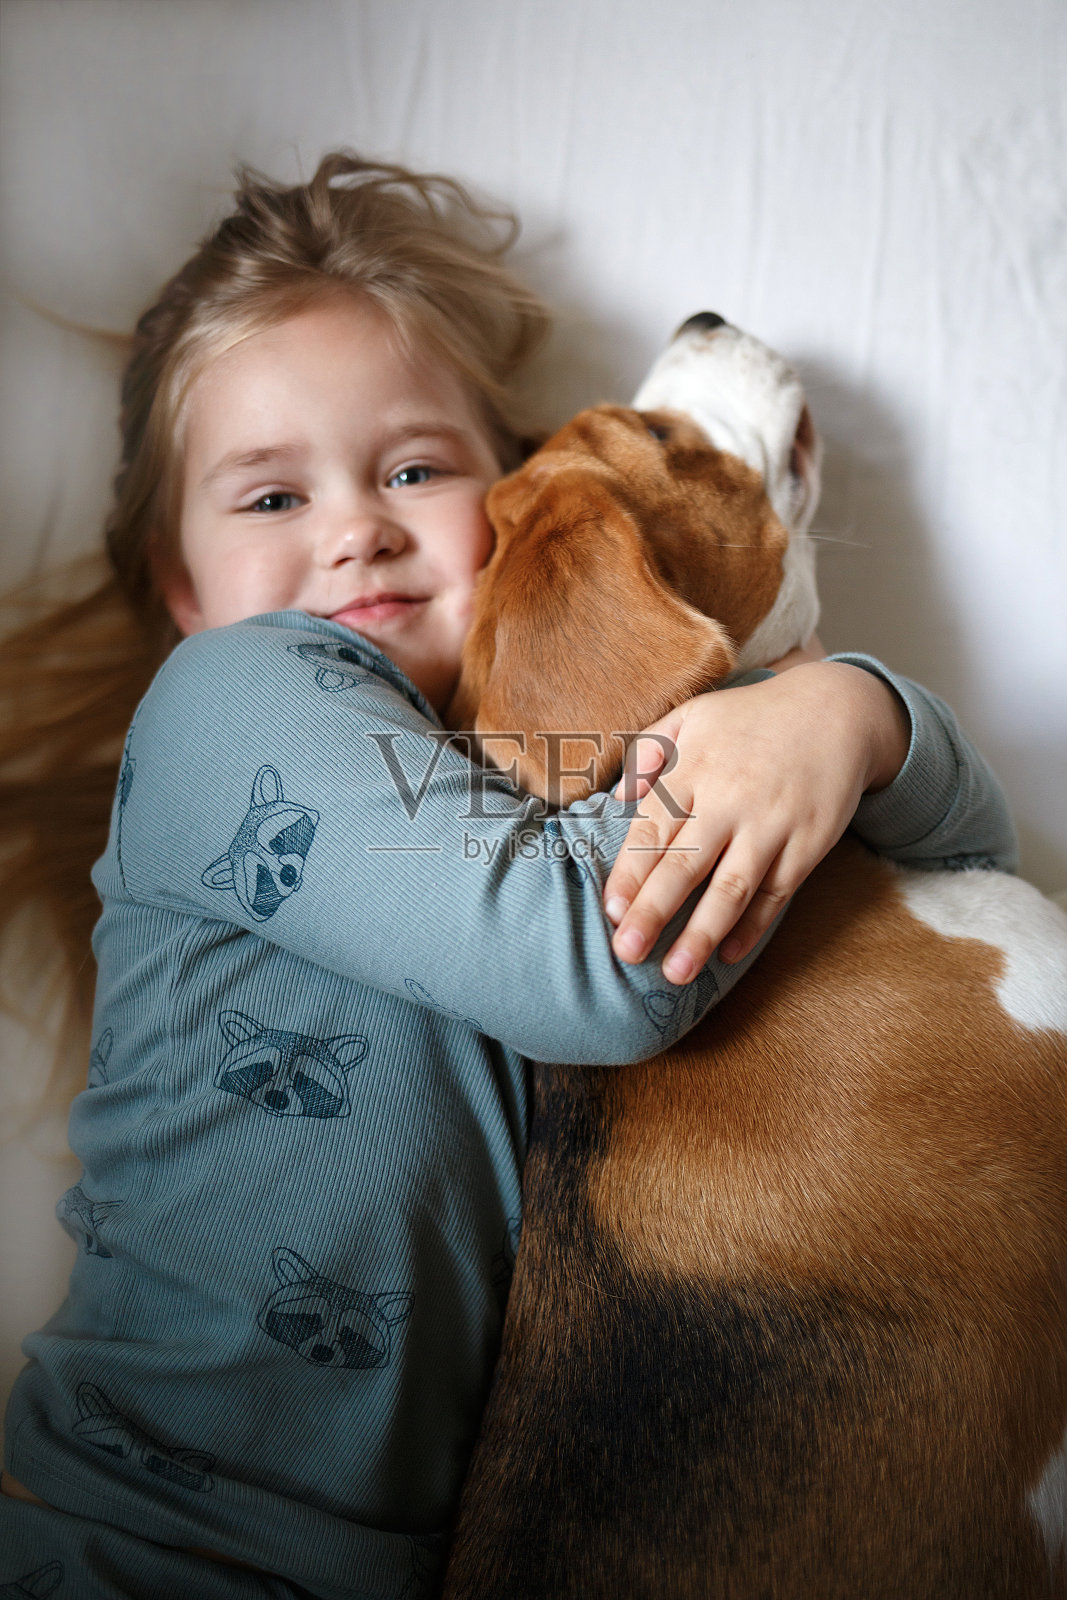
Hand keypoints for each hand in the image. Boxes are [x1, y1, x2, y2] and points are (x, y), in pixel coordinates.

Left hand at [602, 649, 909, 982]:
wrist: (836, 710)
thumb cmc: (751, 719)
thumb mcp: (694, 715)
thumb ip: (649, 751)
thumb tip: (615, 797)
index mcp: (694, 769)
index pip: (653, 830)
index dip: (630, 873)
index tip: (611, 911)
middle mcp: (730, 800)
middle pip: (686, 864)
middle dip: (654, 912)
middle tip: (627, 952)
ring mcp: (772, 825)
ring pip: (732, 888)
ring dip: (702, 934)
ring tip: (675, 972)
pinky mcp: (808, 844)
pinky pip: (776, 894)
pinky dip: (752, 927)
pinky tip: (727, 955)